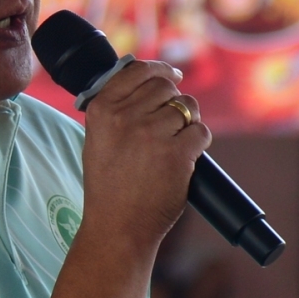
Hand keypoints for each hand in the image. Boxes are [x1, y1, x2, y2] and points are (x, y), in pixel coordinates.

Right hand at [76, 59, 210, 251]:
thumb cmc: (109, 186)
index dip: (160, 70)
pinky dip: (198, 142)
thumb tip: (151, 82)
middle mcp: (125, 118)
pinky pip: (201, 132)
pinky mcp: (177, 154)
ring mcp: (152, 135)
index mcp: (102, 110)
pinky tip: (187, 156)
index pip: (138, 70)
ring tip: (177, 143)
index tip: (172, 74)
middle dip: (175, 100)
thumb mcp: (97, 140)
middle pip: (166, 87)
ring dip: (189, 122)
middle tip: (174, 121)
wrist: (117, 227)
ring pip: (188, 107)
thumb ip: (118, 110)